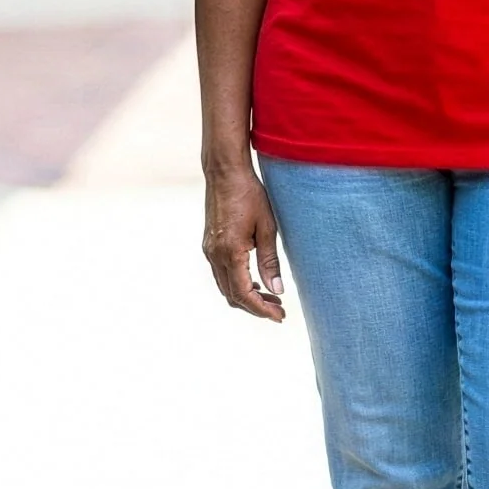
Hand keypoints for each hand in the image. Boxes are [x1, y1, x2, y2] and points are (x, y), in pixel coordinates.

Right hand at [202, 162, 285, 321]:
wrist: (225, 172)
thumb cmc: (249, 195)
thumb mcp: (267, 228)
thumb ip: (270, 261)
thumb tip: (277, 290)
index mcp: (230, 252)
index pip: (244, 294)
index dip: (262, 309)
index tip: (279, 316)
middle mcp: (215, 254)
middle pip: (232, 296)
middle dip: (256, 306)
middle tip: (279, 309)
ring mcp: (209, 250)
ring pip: (225, 287)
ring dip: (246, 296)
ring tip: (270, 297)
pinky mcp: (209, 244)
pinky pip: (221, 274)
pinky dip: (237, 283)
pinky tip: (254, 280)